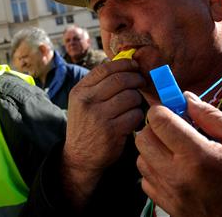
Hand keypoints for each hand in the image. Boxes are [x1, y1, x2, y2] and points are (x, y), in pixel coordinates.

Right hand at [61, 59, 144, 208]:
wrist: (80, 156)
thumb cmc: (87, 125)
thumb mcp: (82, 102)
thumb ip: (98, 85)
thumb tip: (122, 65)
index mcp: (79, 91)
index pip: (104, 69)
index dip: (124, 64)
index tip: (134, 65)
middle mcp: (87, 101)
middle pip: (120, 80)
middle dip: (136, 78)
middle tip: (142, 82)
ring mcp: (98, 116)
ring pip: (130, 96)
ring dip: (138, 99)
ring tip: (134, 105)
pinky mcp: (111, 131)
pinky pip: (134, 115)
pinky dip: (138, 116)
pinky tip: (133, 120)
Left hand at [136, 92, 221, 216]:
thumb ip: (211, 116)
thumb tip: (186, 98)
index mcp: (199, 157)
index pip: (159, 121)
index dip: (163, 109)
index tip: (173, 110)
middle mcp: (179, 178)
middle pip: (143, 139)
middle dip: (155, 127)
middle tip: (174, 128)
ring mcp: (172, 196)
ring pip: (141, 160)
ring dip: (154, 149)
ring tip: (177, 150)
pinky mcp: (170, 208)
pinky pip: (146, 181)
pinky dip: (155, 171)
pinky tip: (176, 169)